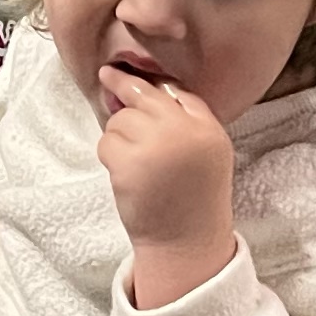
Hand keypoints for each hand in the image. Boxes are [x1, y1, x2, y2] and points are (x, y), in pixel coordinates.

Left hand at [96, 69, 239, 308]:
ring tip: (137, 165)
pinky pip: (106, 143)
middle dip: (124, 96)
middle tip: (108, 82)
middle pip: (142, 96)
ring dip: (119, 138)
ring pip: (119, 120)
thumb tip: (142, 88)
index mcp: (208, 128)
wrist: (186, 243)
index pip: (174, 90)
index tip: (117, 72)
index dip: (144, 82)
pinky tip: (126, 176)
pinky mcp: (129, 164)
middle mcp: (184, 131)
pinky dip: (110, 157)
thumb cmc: (194, 199)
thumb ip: (187, 119)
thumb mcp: (209, 153)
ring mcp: (156, 146)